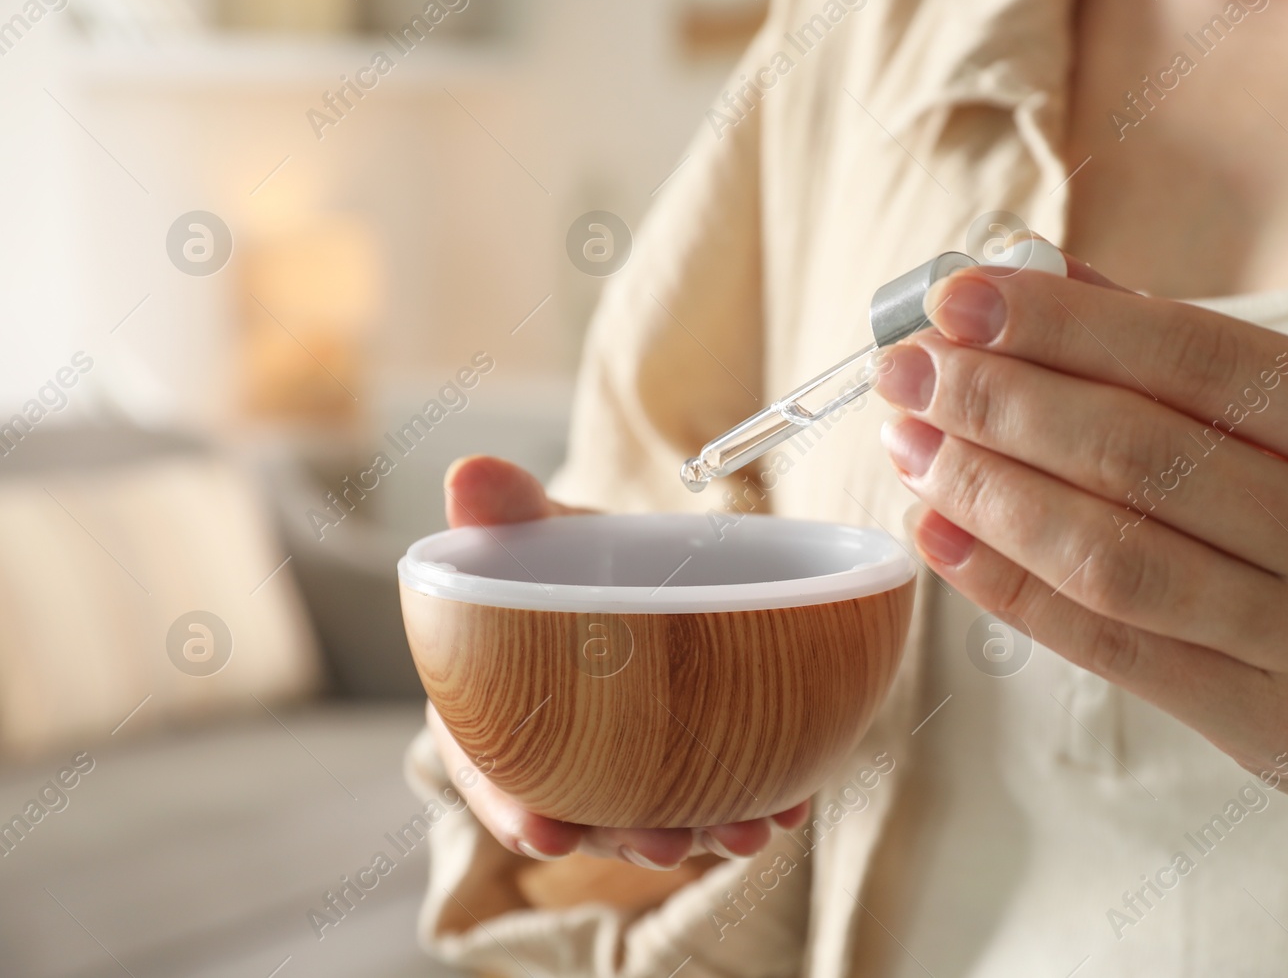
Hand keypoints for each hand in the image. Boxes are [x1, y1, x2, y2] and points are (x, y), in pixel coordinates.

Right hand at [433, 455, 809, 869]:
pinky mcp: (695, 759)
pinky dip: (759, 805)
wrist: (642, 563)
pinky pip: (725, 793)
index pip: (492, 774)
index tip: (541, 833)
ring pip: (659, 816)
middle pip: (585, 814)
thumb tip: (468, 473)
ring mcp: (633, 767)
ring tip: (744, 835)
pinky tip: (789, 808)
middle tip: (664, 845)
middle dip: (623, 839)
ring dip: (703, 834)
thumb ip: (502, 513)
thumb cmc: (570, 557)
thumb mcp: (536, 530)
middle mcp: (566, 756)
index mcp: (501, 712)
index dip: (512, 809)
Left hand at [873, 259, 1287, 953]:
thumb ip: (1209, 362)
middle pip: (1141, 456)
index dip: (1062, 324)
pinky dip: (1008, 583)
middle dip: (1000, 402)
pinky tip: (943, 531)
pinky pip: (1109, 645)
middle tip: (909, 368)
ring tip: (913, 444)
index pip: (1198, 360)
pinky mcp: (1271, 727)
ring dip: (988, 491)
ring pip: (1113, 555)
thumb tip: (1052, 283)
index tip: (961, 297)